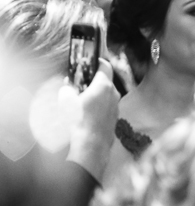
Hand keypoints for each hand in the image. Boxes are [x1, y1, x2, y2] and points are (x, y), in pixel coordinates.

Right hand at [65, 59, 118, 179]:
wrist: (92, 144)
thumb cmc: (79, 120)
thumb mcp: (65, 100)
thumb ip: (67, 89)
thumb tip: (68, 88)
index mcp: (104, 85)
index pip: (105, 65)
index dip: (97, 61)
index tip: (90, 62)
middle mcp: (114, 93)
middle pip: (105, 80)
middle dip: (93, 79)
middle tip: (81, 82)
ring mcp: (116, 106)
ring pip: (107, 94)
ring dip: (96, 94)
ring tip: (82, 99)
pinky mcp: (115, 117)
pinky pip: (107, 106)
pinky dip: (99, 105)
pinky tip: (88, 113)